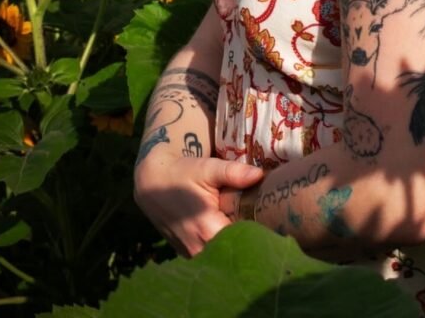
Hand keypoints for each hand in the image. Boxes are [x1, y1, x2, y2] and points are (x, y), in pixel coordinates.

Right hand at [133, 155, 264, 256]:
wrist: (153, 184)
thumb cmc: (182, 173)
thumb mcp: (207, 168)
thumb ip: (233, 173)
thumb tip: (259, 175)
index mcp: (207, 231)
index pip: (244, 241)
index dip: (260, 231)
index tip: (271, 217)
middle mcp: (199, 250)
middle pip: (236, 249)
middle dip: (250, 235)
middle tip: (264, 216)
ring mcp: (192, 256)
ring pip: (224, 253)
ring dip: (236, 240)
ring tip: (247, 219)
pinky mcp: (188, 255)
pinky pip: (212, 254)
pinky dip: (222, 242)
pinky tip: (229, 225)